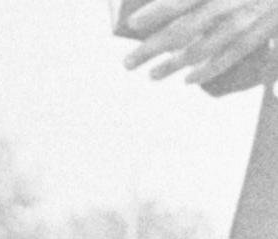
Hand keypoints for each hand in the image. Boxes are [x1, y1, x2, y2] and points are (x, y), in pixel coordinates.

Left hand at [121, 0, 277, 84]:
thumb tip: (165, 2)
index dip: (157, 11)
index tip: (132, 23)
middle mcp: (231, 1)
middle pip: (184, 28)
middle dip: (152, 48)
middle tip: (128, 63)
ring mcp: (247, 18)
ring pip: (204, 47)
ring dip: (174, 64)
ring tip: (152, 75)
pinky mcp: (261, 32)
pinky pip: (232, 55)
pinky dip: (208, 70)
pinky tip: (189, 79)